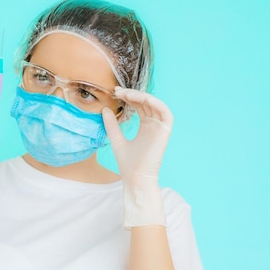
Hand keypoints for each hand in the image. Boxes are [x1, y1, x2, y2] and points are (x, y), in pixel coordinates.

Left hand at [102, 88, 173, 227]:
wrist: (135, 178)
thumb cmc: (128, 164)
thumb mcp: (116, 139)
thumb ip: (112, 125)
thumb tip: (104, 109)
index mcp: (145, 127)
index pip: (140, 106)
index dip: (129, 97)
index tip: (115, 93)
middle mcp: (154, 126)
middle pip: (146, 102)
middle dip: (132, 94)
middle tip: (118, 91)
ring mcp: (160, 128)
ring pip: (155, 104)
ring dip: (142, 96)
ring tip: (126, 94)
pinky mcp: (165, 131)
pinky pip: (165, 111)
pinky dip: (154, 102)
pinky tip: (138, 98)